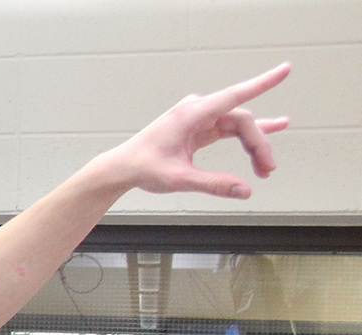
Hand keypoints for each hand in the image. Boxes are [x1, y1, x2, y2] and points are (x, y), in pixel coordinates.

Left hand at [101, 63, 289, 199]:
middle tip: (266, 170)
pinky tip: (273, 128)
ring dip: (253, 145)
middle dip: (258, 144)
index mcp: (192, 114)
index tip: (286, 70)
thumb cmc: (143, 168)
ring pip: (237, 126)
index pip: (235, 96)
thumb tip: (245, 190)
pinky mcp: (199, 127)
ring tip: (267, 167)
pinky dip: (248, 135)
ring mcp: (199, 117)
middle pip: (241, 120)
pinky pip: (230, 128)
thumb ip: (213, 184)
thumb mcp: (179, 179)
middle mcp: (198, 110)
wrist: (122, 167)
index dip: (263, 83)